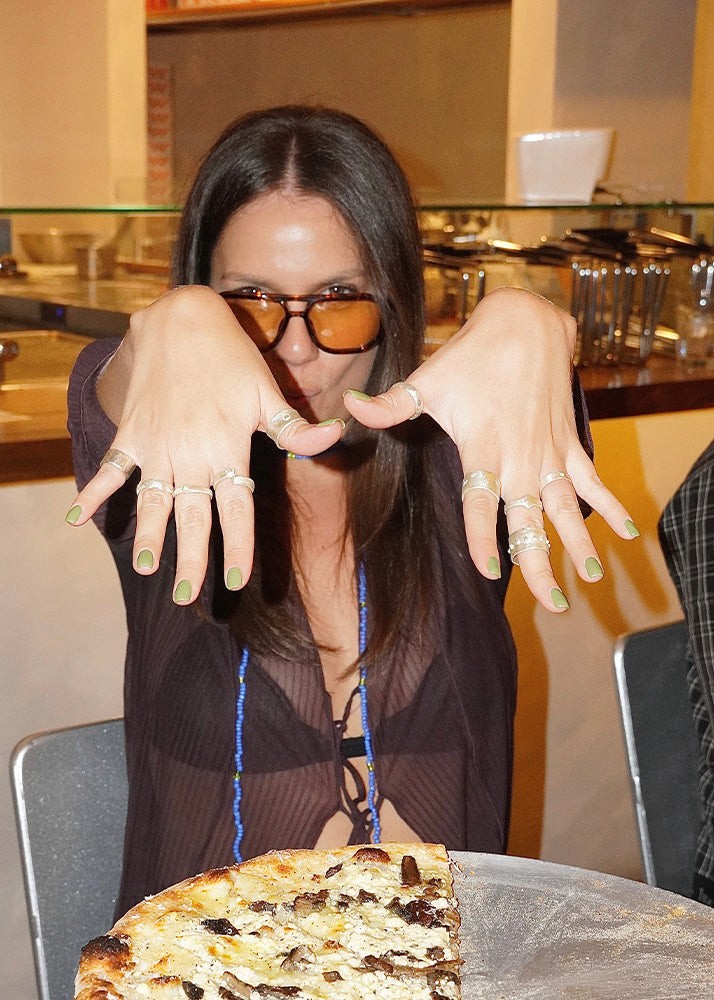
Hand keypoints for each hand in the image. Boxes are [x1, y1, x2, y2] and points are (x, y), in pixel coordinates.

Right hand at [66, 286, 342, 602]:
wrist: (182, 320)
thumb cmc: (232, 358)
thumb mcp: (267, 393)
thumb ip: (295, 428)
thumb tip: (336, 439)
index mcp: (227, 452)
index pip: (236, 512)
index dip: (238, 548)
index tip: (238, 583)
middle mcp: (191, 457)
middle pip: (192, 519)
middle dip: (191, 559)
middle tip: (187, 595)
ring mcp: (157, 448)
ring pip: (152, 503)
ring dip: (147, 536)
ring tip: (146, 567)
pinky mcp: (133, 434)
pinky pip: (112, 469)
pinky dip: (94, 491)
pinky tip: (79, 519)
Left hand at [343, 286, 637, 612]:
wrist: (526, 322)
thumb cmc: (472, 355)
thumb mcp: (428, 380)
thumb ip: (390, 406)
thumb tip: (349, 411)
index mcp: (484, 450)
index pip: (482, 504)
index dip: (484, 537)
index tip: (489, 570)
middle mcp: (521, 460)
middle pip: (531, 522)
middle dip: (540, 563)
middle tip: (552, 602)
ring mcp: (549, 454)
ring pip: (567, 510)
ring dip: (580, 545)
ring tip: (589, 579)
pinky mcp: (569, 443)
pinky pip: (593, 481)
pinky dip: (611, 505)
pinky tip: (628, 533)